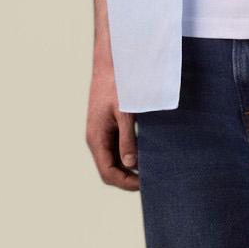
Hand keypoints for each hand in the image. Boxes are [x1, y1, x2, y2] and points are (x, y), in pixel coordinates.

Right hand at [86, 51, 138, 190]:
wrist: (111, 63)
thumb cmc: (117, 85)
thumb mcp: (125, 113)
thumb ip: (127, 139)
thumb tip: (131, 164)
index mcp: (96, 138)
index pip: (108, 172)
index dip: (125, 183)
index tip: (145, 184)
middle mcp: (96, 138)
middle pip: (110, 169)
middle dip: (128, 179)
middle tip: (152, 180)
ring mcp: (102, 133)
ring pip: (114, 159)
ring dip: (130, 168)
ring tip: (151, 169)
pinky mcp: (109, 126)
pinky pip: (117, 147)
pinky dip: (130, 154)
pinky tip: (146, 154)